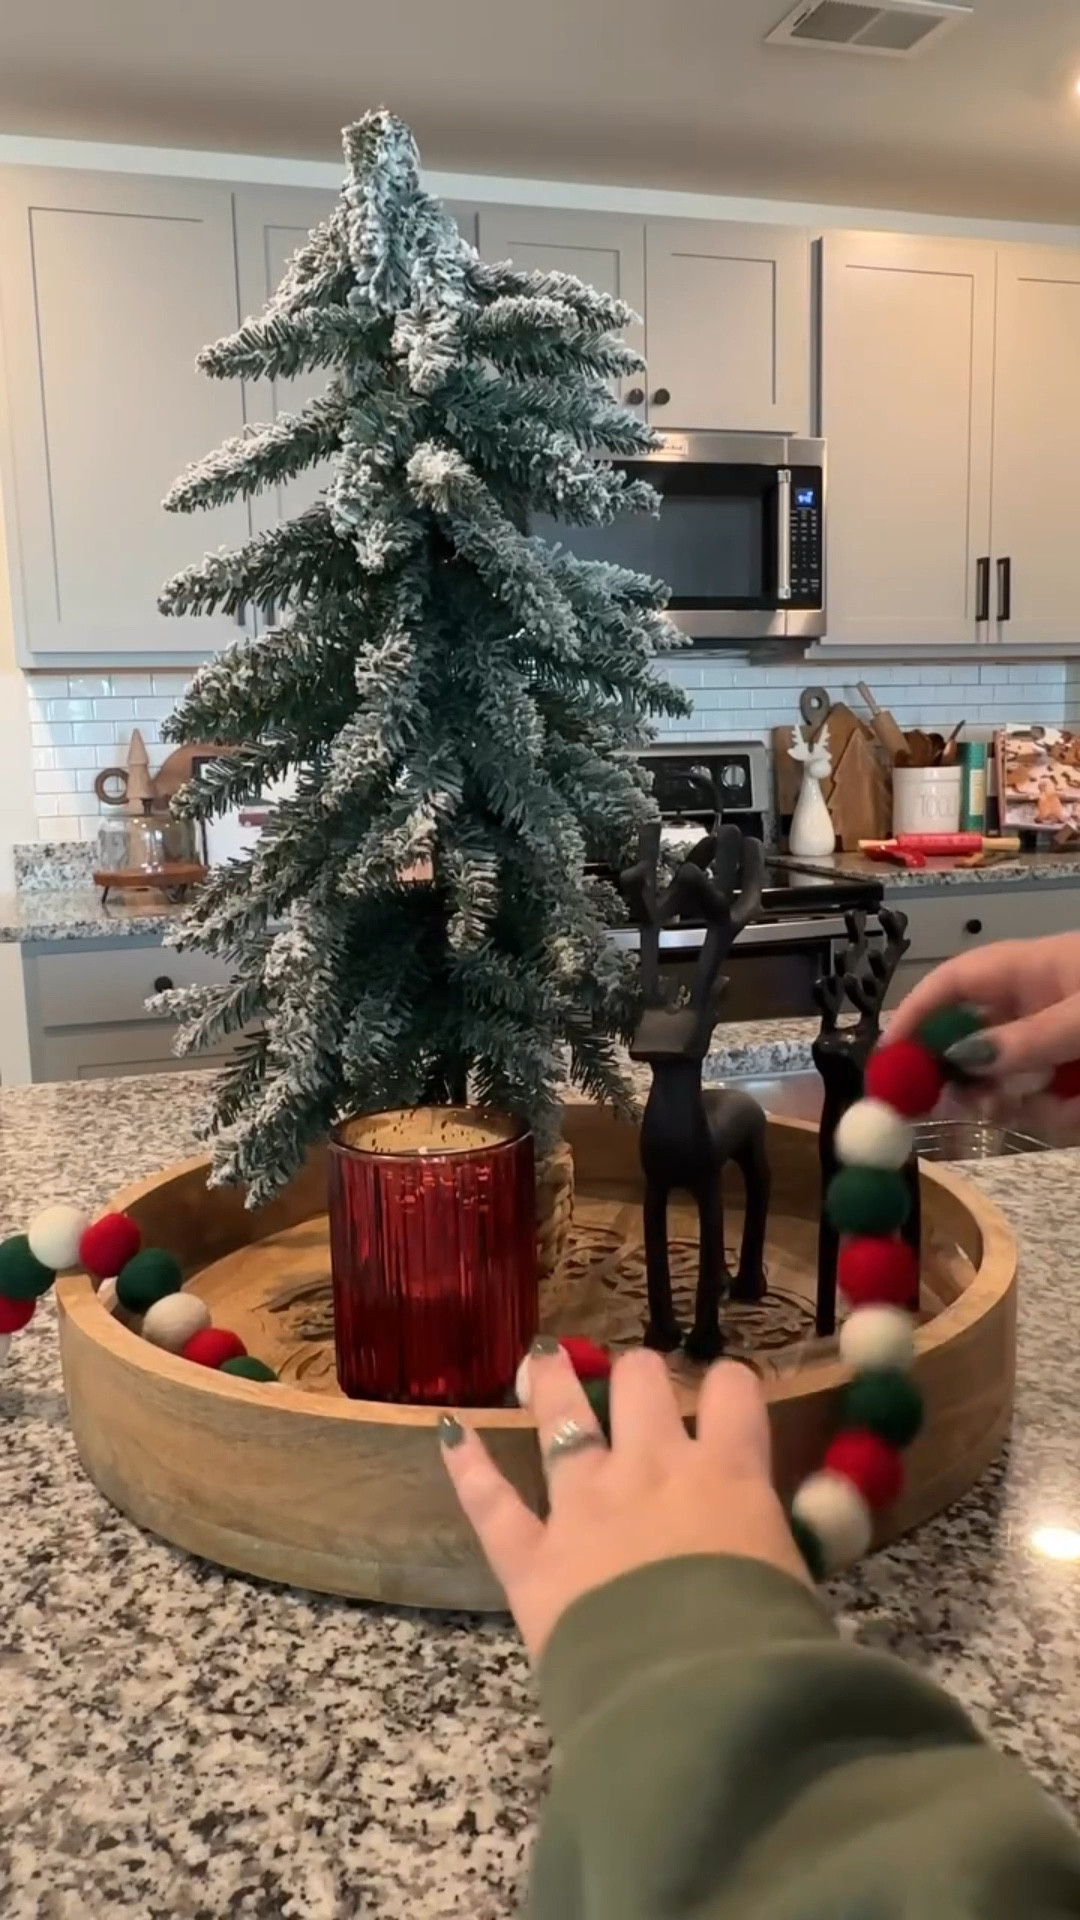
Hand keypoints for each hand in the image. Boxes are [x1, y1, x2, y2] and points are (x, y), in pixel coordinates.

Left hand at [440, 1345, 808, 1663]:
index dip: (730, 1386)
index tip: (726, 1394)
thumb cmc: (767, 1651)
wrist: (697, 1701)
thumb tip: (785, 1554)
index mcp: (727, 1474)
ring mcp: (584, 1505)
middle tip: (637, 1386)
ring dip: (552, 1384)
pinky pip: (490, 1500)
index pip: (733, 1391)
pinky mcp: (531, 1555)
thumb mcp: (798, 1589)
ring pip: (563, 1418)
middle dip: (639, 1378)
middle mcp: (652, 1469)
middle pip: (641, 1384)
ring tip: (542, 1359)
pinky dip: (468, 1465)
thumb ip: (784, 1552)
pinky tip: (450, 1431)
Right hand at [887, 931, 1079, 1134]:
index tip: (888, 1058)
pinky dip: (1063, 1111)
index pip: (951, 982)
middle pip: (974, 1044)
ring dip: (1033, 1106)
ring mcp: (1055, 1038)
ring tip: (1070, 1107)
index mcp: (1027, 969)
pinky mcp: (1074, 1068)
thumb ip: (1028, 1037)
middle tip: (985, 1108)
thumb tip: (965, 1060)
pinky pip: (1049, 1100)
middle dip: (978, 1083)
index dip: (914, 1015)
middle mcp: (1033, 1002)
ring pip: (1013, 1083)